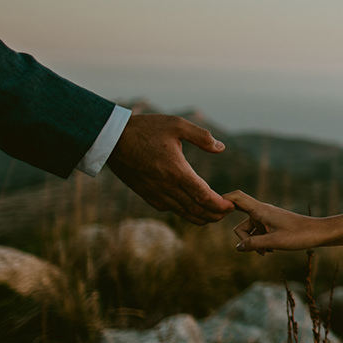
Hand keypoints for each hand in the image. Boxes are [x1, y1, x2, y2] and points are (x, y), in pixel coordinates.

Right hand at [107, 113, 234, 224]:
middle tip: (226, 213)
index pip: (203, 196)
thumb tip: (221, 148)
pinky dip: (182, 211)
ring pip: (182, 212)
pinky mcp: (146, 194)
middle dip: (214, 215)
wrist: (111, 139)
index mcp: (177, 171)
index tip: (230, 206)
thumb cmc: (146, 129)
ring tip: (213, 215)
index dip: (219, 205)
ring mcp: (154, 193)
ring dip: (199, 217)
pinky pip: (168, 208)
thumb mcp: (177, 125)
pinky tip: (190, 208)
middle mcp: (166, 187)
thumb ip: (202, 137)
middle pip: (195, 210)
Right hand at [227, 191, 324, 252]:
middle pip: (239, 225)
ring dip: (254, 243)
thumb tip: (238, 248)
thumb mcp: (275, 242)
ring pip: (249, 232)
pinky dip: (261, 242)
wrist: (319, 233)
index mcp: (260, 210)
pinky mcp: (272, 224)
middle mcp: (262, 212)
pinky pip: (258, 233)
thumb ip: (254, 244)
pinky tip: (271, 250)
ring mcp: (267, 218)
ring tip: (269, 252)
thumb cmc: (300, 235)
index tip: (211, 210)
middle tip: (259, 251)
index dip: (221, 201)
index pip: (236, 198)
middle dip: (244, 240)